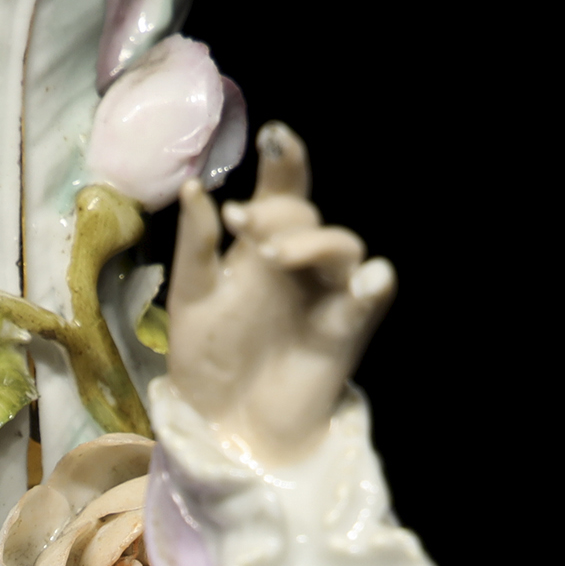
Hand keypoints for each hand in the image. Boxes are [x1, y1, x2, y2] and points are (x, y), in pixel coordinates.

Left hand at [163, 124, 394, 468]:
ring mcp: (327, 293)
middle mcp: (300, 263)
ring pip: (344, 245)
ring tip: (275, 254)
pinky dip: (373, 284)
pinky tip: (366, 278)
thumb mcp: (191, 298)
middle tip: (248, 229)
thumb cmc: (208, 360)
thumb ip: (196, 245)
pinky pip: (371, 296)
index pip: (283, 192)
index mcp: (262, 246)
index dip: (285, 164)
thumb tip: (195, 188)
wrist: (224, 423)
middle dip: (281, 213)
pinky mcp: (347, 328)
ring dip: (313, 241)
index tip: (270, 142)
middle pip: (309, 215)